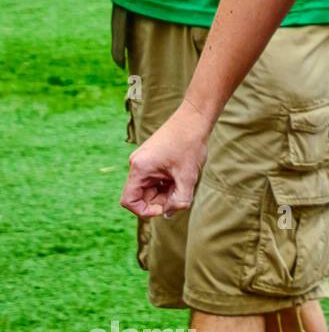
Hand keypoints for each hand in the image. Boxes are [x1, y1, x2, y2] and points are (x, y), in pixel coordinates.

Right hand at [120, 101, 209, 219]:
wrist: (195, 117)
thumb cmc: (190, 144)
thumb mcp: (187, 177)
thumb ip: (179, 200)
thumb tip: (168, 214)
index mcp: (140, 168)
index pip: (129, 201)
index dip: (145, 211)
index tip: (165, 207)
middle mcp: (137, 164)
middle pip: (141, 195)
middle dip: (160, 199)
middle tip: (180, 193)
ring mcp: (144, 160)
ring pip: (149, 187)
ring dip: (165, 190)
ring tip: (183, 180)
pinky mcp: (152, 157)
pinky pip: (154, 177)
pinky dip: (166, 181)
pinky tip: (181, 173)